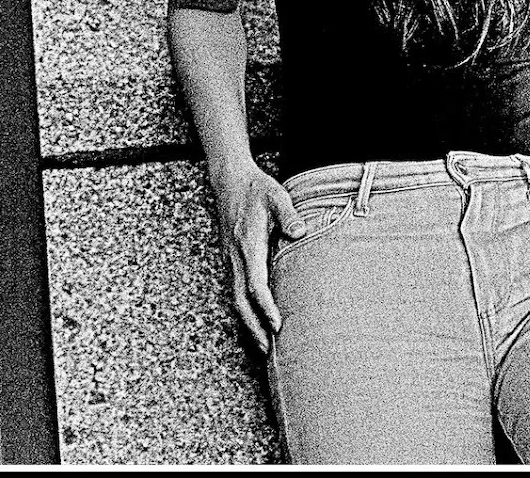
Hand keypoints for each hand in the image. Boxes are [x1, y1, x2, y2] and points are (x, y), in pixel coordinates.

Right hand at [209, 160, 307, 352]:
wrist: (229, 180)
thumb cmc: (256, 189)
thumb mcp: (276, 195)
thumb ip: (288, 214)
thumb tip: (300, 232)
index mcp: (248, 244)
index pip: (255, 283)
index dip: (266, 306)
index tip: (278, 324)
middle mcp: (236, 257)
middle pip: (240, 300)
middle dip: (253, 327)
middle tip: (268, 350)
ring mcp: (231, 260)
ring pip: (236, 299)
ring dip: (248, 323)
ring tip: (263, 346)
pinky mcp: (231, 260)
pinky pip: (235, 291)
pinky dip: (245, 311)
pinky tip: (255, 322)